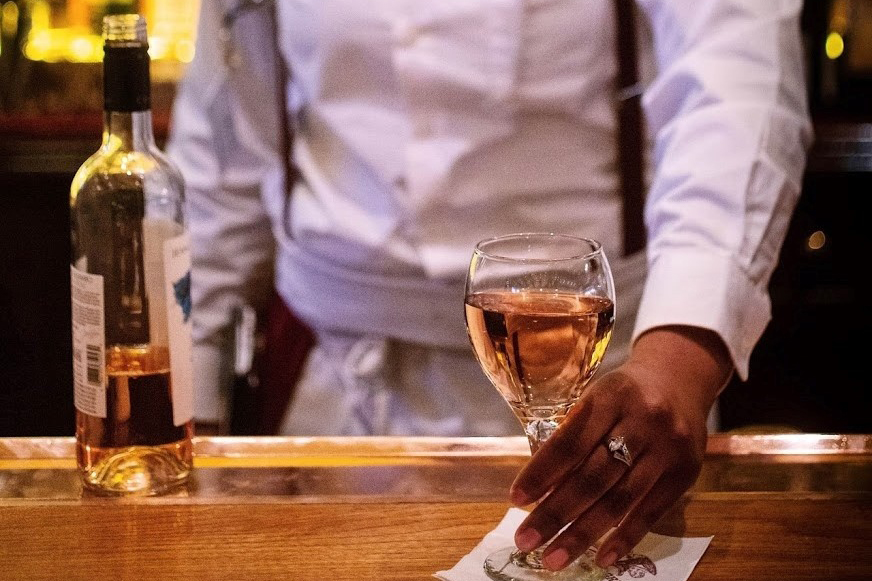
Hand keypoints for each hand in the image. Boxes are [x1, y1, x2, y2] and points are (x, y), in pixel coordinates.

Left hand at [508, 325, 732, 570]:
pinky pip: (651, 512)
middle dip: (556, 513)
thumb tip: (540, 490)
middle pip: (593, 476)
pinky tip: (602, 559)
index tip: (515, 500)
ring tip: (554, 558)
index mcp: (610, 397)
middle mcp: (642, 421)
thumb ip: (573, 435)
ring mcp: (667, 449)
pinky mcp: (686, 473)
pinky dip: (625, 538)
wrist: (680, 378)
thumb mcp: (596, 397)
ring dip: (583, 534)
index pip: (570, 442)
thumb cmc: (624, 393)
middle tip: (526, 542)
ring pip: (620, 500)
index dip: (541, 473)